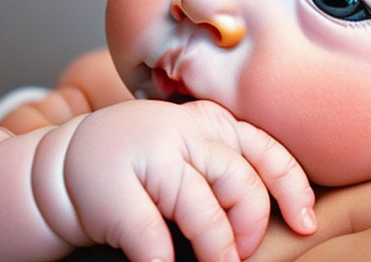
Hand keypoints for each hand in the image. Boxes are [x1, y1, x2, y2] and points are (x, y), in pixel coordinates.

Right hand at [34, 99, 316, 261]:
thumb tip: (289, 207)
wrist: (65, 167)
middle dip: (250, 227)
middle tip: (243, 253)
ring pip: (204, 211)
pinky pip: (155, 239)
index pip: (267, 150)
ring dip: (217, 249)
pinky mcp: (116, 194)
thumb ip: (230, 161)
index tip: (306, 223)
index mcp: (211, 122)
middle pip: (240, 182)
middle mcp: (183, 132)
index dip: (292, 189)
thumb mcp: (191, 148)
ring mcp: (149, 159)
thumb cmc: (143, 165)